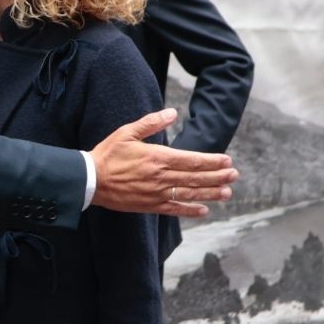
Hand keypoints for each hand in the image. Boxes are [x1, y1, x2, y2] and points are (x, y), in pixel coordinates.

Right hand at [89, 109, 236, 216]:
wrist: (89, 180)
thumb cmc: (107, 154)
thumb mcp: (127, 132)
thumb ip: (151, 123)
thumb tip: (172, 113)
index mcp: (157, 157)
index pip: (192, 160)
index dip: (212, 161)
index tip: (227, 161)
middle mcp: (160, 177)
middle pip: (196, 178)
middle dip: (217, 177)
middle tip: (234, 175)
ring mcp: (156, 193)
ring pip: (189, 194)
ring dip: (210, 194)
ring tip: (226, 193)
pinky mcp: (149, 205)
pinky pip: (174, 209)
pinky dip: (190, 210)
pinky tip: (204, 210)